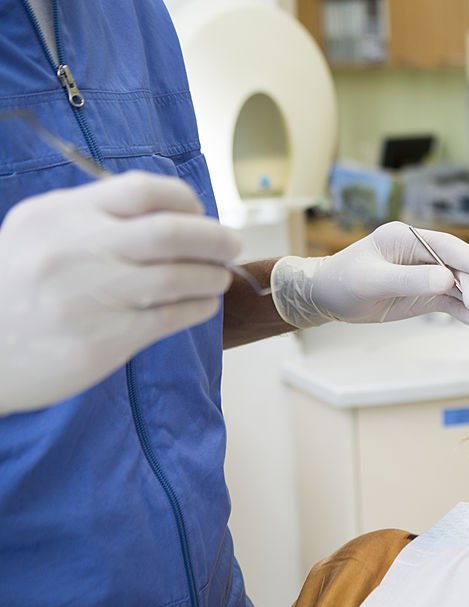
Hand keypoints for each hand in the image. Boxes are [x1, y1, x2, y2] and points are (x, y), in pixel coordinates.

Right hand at [0, 172, 240, 414]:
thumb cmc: (15, 289)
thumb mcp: (37, 234)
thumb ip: (93, 218)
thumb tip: (168, 213)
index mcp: (62, 216)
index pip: (142, 190)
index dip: (185, 199)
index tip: (199, 213)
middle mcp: (78, 251)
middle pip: (172, 233)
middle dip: (215, 238)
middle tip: (231, 244)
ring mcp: (92, 297)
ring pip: (179, 277)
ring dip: (212, 276)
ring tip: (217, 278)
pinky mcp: (106, 340)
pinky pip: (171, 317)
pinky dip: (198, 307)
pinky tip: (202, 304)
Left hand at [270, 221, 468, 326]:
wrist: (327, 298)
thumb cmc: (343, 281)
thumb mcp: (373, 280)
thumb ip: (409, 280)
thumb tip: (446, 280)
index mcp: (407, 238)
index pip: (447, 246)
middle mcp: (422, 254)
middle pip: (458, 268)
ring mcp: (426, 275)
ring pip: (460, 286)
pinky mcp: (426, 295)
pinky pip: (451, 303)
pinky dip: (465, 313)